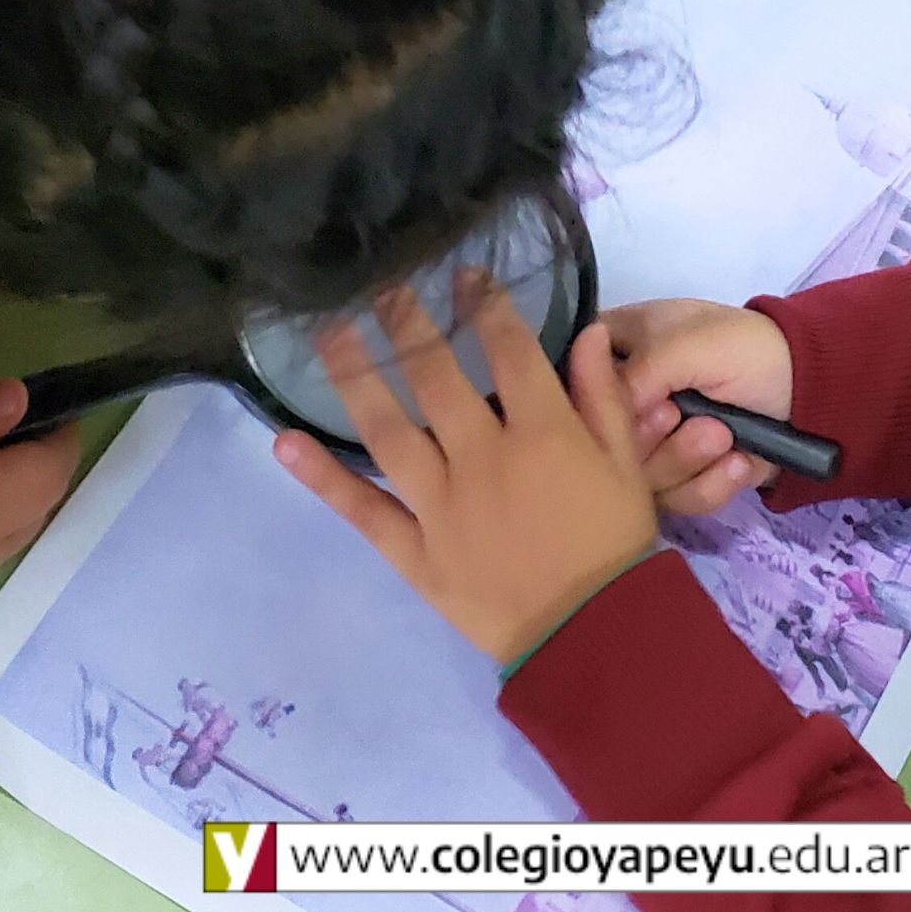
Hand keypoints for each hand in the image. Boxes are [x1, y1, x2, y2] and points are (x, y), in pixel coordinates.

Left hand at [274, 283, 656, 665]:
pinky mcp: (414, 552)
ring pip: (388, 432)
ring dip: (354, 377)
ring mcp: (442, 507)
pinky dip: (322, 478)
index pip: (507, 349)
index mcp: (543, 433)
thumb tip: (589, 327)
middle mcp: (484, 460)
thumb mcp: (626, 464)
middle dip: (408, 323)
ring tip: (327, 332)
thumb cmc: (614, 544)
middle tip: (382, 285)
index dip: (484, 304)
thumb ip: (603, 395)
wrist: (595, 638)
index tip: (463, 273)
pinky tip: (284, 443)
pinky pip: (363, 510)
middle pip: (436, 377)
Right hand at [608, 299, 794, 515]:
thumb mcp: (692, 342)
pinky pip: (678, 501)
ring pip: (638, 478)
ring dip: (684, 459)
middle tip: (679, 416)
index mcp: (620, 348)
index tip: (627, 400)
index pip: (570, 378)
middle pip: (601, 440)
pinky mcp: (685, 479)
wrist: (812, 393)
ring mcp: (655, 443)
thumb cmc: (747, 349)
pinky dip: (711, 486)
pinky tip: (738, 463)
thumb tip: (606, 416)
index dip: (590, 401)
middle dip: (647, 437)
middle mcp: (629, 398)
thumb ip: (640, 371)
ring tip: (722, 436)